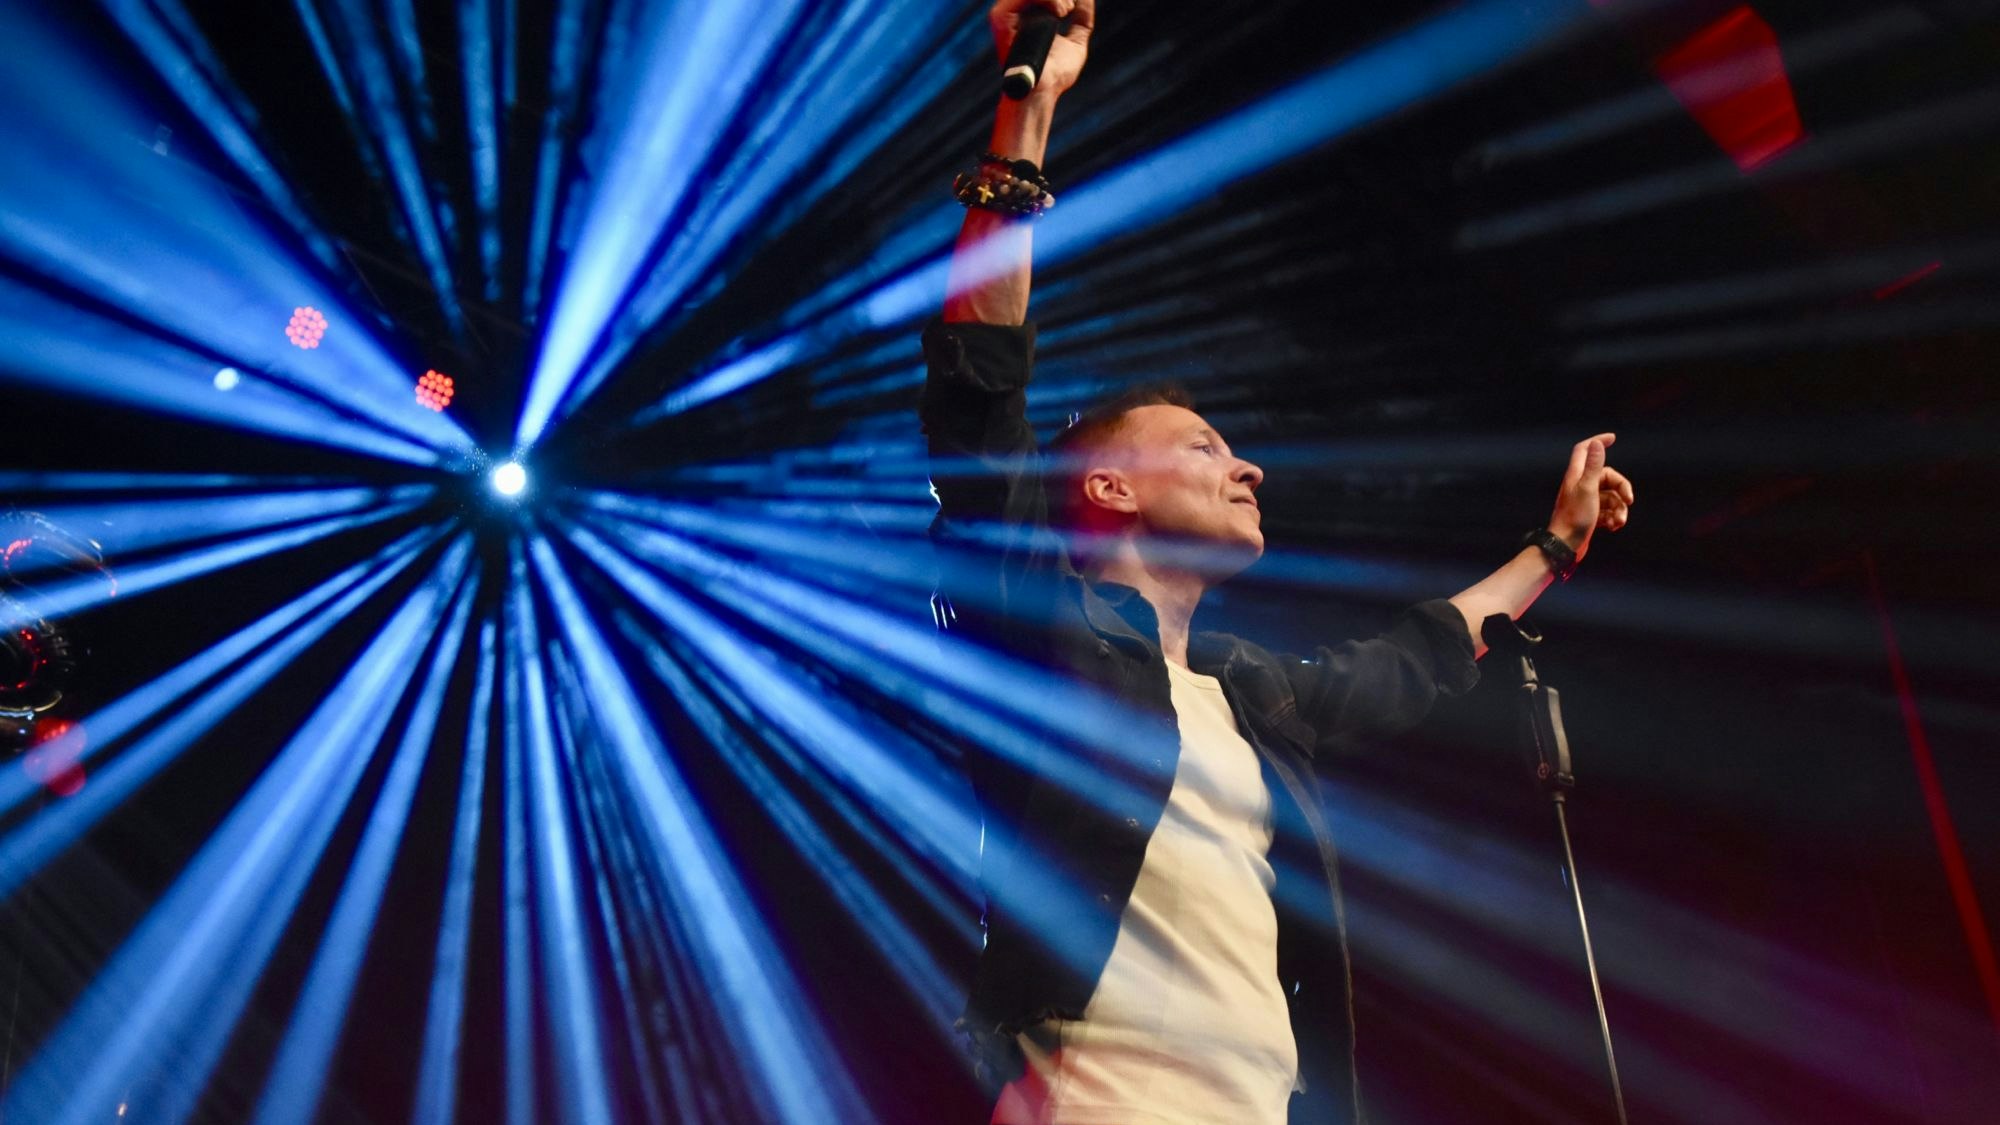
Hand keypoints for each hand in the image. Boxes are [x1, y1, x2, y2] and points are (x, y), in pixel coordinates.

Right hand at [989, 0, 1094, 98]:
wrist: (1043, 90)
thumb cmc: (1056, 75)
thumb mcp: (1075, 42)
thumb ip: (1082, 19)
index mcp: (1027, 16)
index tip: (1073, 5)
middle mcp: (1014, 13)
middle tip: (1070, 8)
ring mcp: (1006, 15)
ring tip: (1065, 11)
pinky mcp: (1001, 19)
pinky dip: (1048, 0)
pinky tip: (1059, 14)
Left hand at [1548, 432, 1632, 560]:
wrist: (1565, 546)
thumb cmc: (1574, 518)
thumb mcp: (1587, 489)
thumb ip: (1593, 466)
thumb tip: (1597, 443)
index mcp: (1576, 475)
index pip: (1584, 450)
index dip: (1597, 441)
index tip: (1613, 438)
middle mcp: (1580, 485)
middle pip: (1608, 477)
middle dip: (1622, 489)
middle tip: (1630, 501)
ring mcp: (1586, 501)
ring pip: (1611, 497)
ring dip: (1619, 509)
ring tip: (1619, 522)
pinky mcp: (1590, 515)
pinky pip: (1608, 511)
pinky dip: (1613, 517)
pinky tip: (1613, 527)